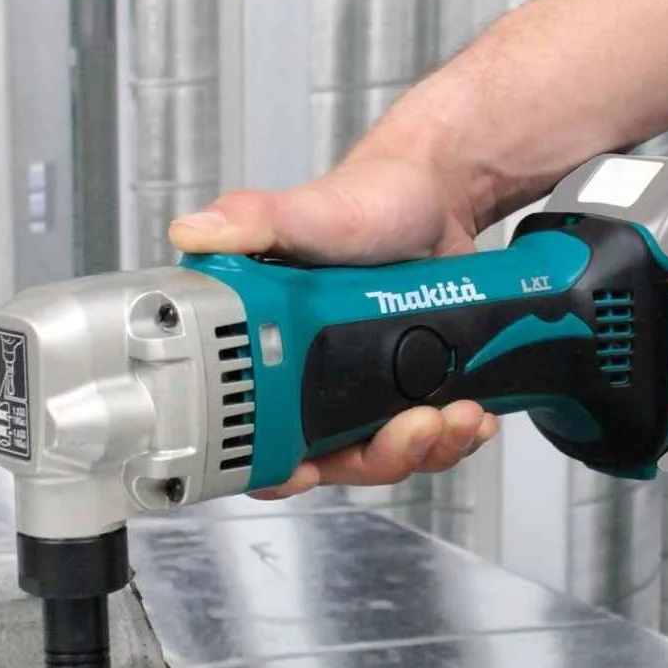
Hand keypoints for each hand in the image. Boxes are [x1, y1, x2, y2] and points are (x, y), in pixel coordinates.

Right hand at [167, 152, 499, 497]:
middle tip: (416, 423)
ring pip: (389, 451)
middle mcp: (314, 377)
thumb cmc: (366, 201)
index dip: (276, 468)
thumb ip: (253, 221)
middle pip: (337, 458)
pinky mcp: (414, 384)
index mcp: (273, 348)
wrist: (439, 195)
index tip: (305, 472)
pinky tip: (474, 413)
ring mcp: (367, 385)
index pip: (257, 434)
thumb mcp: (308, 213)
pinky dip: (457, 435)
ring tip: (459, 414)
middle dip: (383, 456)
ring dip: (430, 447)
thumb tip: (193, 231)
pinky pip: (431, 435)